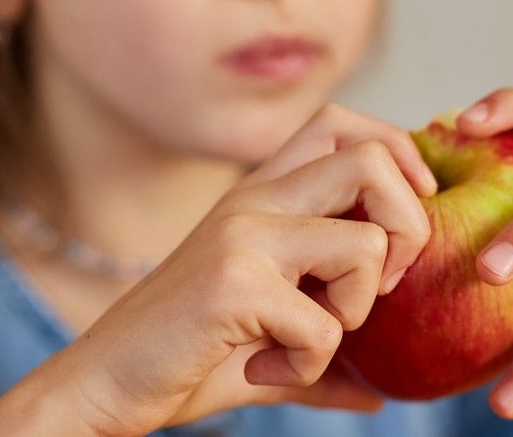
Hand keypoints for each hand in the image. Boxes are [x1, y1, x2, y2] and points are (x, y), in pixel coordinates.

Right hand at [57, 103, 437, 435]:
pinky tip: (267, 370)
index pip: (341, 123)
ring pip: (365, 244)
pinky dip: (310, 368)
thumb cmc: (187, 354)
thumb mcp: (267, 336)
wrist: (103, 382)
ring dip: (359, 309)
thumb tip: (385, 389)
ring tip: (309, 339)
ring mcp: (243, 236)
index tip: (409, 215)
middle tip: (384, 284)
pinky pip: (325, 326)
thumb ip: (327, 346)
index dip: (396, 153)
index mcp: (262, 195)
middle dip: (409, 225)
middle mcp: (254, 200)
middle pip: (371, 160)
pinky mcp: (233, 283)